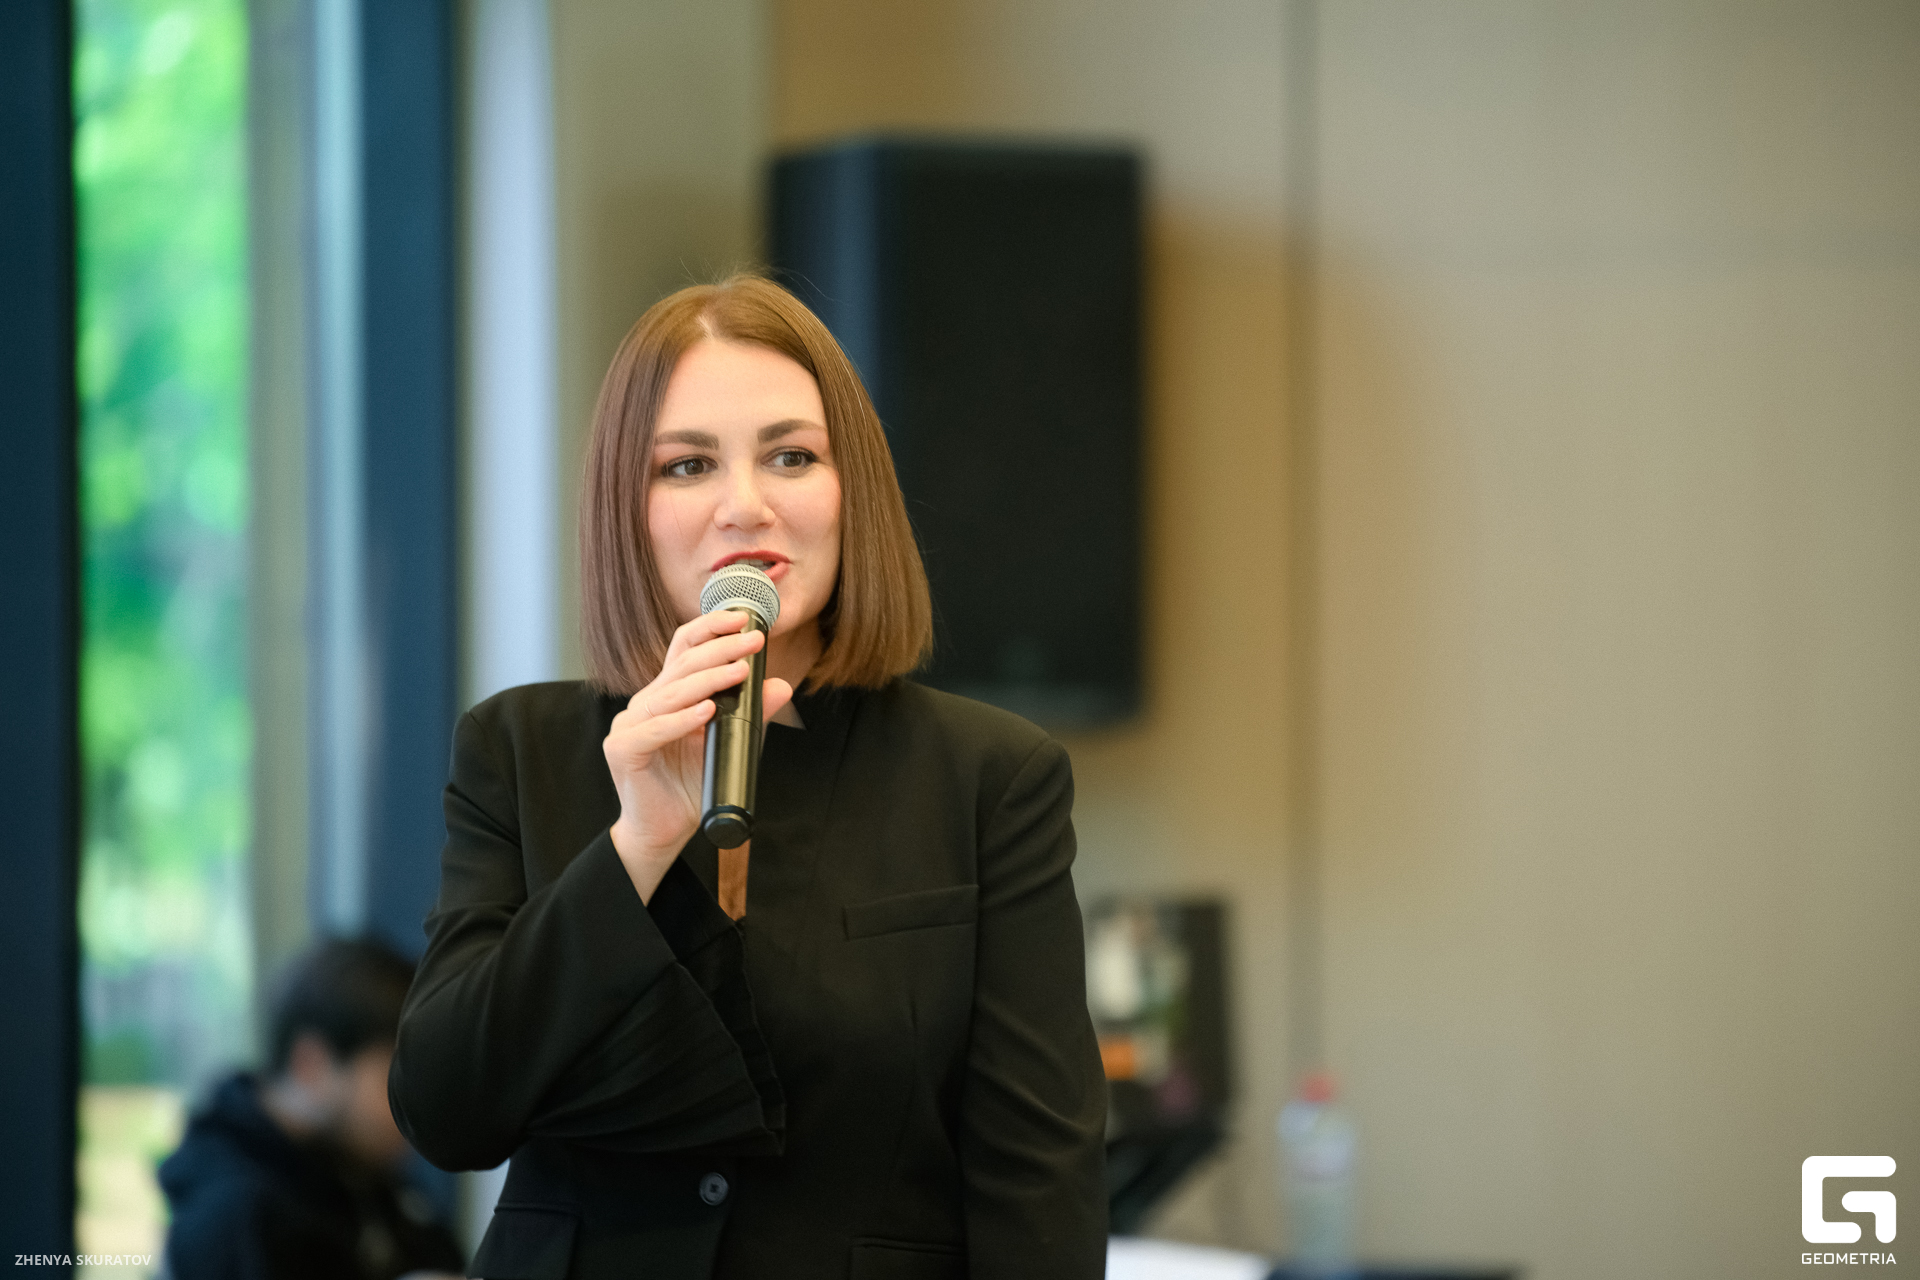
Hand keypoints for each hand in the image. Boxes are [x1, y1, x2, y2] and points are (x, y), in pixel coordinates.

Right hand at [601, 609, 794, 901]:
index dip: (711, 629)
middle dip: (721, 650)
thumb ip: (751, 715)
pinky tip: (706, 711)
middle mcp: (645, 703)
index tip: (745, 620)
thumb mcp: (729, 744)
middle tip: (754, 642)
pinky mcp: (623, 751)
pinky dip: (681, 720)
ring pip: (670, 693)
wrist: (664, 832)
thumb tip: (780, 687)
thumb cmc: (691, 786)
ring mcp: (629, 725)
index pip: (684, 648)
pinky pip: (654, 730)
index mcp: (666, 695)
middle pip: (681, 665)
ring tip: (739, 673)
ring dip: (708, 681)